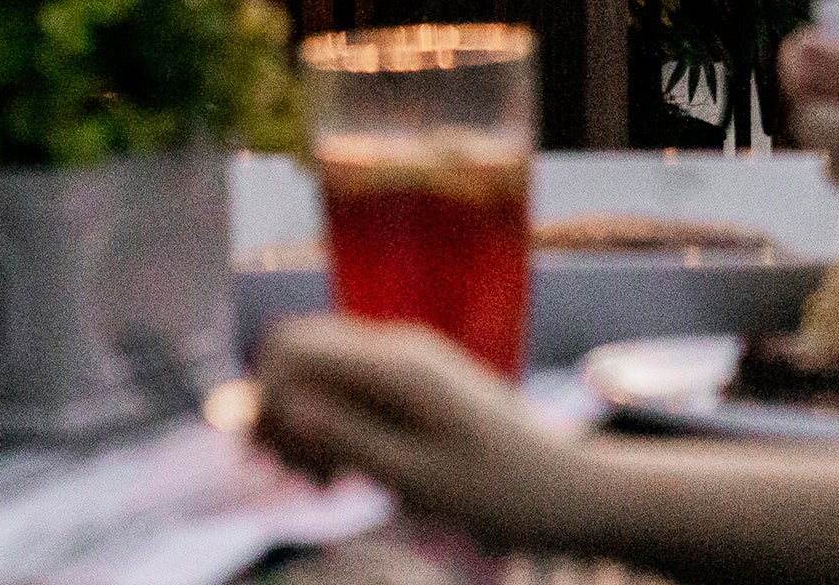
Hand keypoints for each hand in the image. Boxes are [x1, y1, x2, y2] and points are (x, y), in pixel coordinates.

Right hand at [254, 314, 597, 547]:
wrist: (570, 489)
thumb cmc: (501, 493)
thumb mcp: (420, 480)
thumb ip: (350, 439)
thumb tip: (286, 410)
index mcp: (394, 365)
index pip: (293, 345)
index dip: (268, 396)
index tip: (280, 459)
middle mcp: (394, 346)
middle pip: (300, 351)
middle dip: (283, 411)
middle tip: (302, 480)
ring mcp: (406, 358)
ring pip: (322, 368)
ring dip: (307, 421)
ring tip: (323, 485)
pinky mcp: (415, 379)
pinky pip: (352, 385)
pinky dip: (335, 422)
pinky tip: (346, 474)